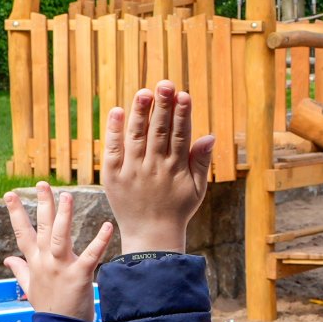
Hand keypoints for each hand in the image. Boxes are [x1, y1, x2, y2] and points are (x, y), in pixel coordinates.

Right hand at [3, 182, 111, 319]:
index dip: (16, 213)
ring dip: (64, 216)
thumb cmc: (48, 306)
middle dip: (42, 204)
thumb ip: (20, 270)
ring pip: (60, 237)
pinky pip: (91, 255)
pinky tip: (106, 226)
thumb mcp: (29, 287)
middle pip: (42, 228)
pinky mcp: (79, 275)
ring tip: (67, 196)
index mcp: (34, 262)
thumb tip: (8, 259)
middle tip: (43, 184)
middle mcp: (45, 261)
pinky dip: (99, 240)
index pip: (22, 233)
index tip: (10, 194)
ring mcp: (61, 267)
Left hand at [101, 82, 214, 254]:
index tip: (184, 94)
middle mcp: (154, 168)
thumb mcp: (197, 189)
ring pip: (136, 137)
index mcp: (176, 168)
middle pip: (158, 132)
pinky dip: (114, 131)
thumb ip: (201, 161)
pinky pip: (113, 150)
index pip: (180, 135)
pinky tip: (117, 111)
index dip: (182, 114)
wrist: (150, 237)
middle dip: (162, 107)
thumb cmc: (177, 210)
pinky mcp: (113, 176)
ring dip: (140, 113)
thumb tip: (210, 135)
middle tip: (165, 84)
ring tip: (144, 92)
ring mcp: (133, 171)